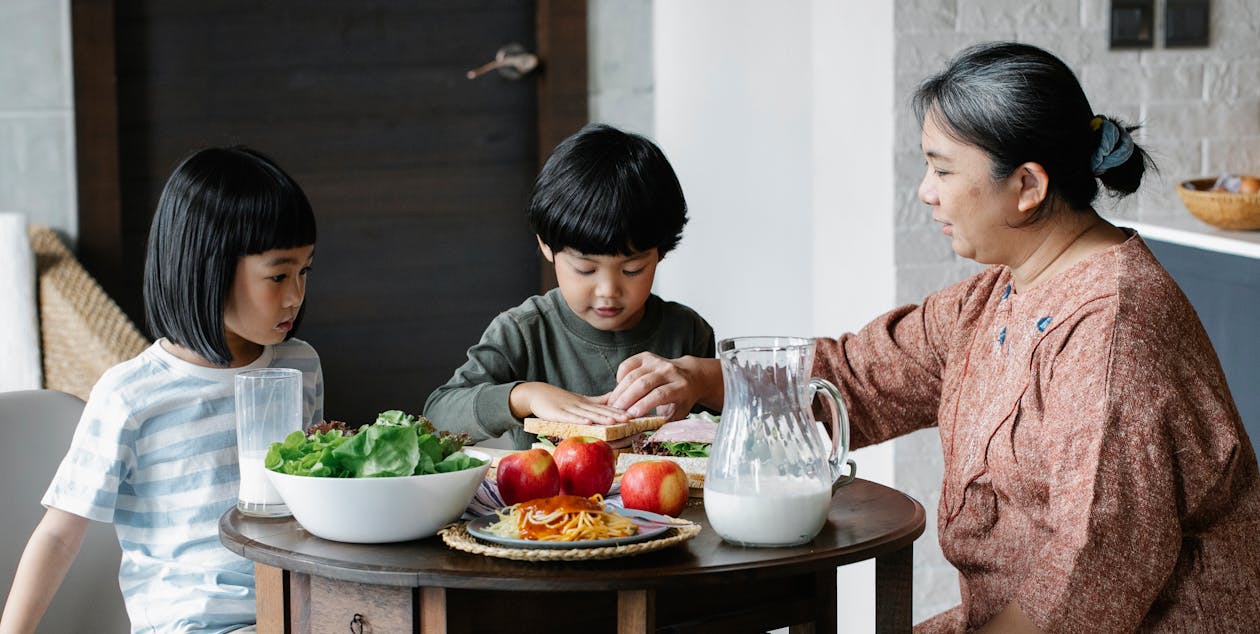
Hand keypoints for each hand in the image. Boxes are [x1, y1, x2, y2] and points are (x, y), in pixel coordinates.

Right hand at [509, 382, 630, 424]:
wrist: (537, 394)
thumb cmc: (560, 399)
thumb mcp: (580, 400)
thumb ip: (597, 401)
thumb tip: (616, 398)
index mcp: (586, 404)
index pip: (605, 408)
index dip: (618, 411)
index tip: (632, 415)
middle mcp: (580, 405)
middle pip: (599, 411)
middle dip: (615, 415)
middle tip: (629, 419)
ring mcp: (569, 409)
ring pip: (587, 414)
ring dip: (601, 418)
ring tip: (614, 421)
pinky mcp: (557, 414)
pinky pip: (569, 418)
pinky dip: (578, 420)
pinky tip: (588, 422)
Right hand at [606, 353, 723, 419]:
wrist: (689, 376)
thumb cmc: (681, 400)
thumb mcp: (677, 414)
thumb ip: (662, 424)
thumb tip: (643, 437)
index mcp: (680, 387)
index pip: (659, 394)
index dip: (643, 405)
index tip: (630, 416)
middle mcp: (669, 371)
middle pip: (644, 383)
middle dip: (626, 399)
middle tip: (614, 413)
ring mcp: (657, 361)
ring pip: (633, 374)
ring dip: (619, 391)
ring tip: (612, 405)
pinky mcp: (646, 356)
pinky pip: (628, 364)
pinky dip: (620, 377)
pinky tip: (619, 389)